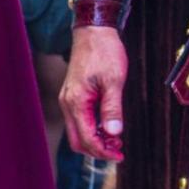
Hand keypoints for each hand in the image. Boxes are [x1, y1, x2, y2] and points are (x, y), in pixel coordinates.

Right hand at [62, 25, 128, 160]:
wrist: (94, 32)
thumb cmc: (105, 53)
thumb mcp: (115, 80)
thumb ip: (113, 108)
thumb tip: (115, 133)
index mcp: (76, 103)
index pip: (86, 138)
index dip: (103, 150)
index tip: (120, 155)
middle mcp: (68, 104)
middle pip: (78, 140)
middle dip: (97, 149)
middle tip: (119, 151)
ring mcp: (68, 100)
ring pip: (78, 131)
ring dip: (95, 139)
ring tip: (116, 140)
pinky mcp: (73, 96)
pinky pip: (80, 120)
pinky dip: (92, 128)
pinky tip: (108, 126)